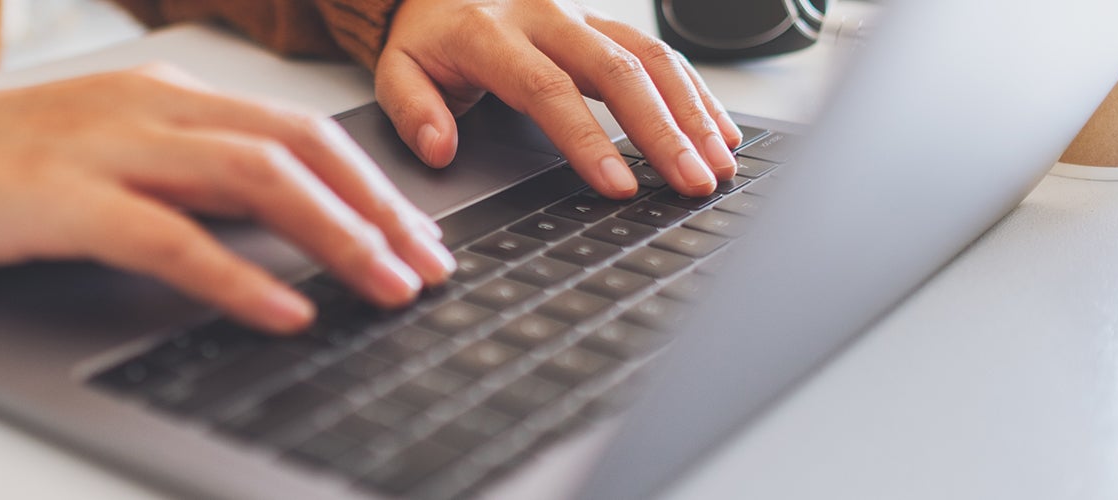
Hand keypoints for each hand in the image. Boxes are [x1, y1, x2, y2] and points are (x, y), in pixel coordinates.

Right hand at [0, 64, 453, 333]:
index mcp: (171, 97)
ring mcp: (108, 149)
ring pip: (254, 181)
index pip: (300, 131)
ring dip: (335, 237)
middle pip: (298, 149)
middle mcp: (153, 110)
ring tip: (388, 287)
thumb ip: (191, 176)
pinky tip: (285, 309)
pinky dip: (238, 275)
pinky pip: (171, 238)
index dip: (372, 183)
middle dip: (378, 209)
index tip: (420, 234)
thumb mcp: (114, 154)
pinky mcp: (61, 199)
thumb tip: (282, 221)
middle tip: (430, 266)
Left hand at [377, 0, 742, 198]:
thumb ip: (413, 110)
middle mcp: (544, 15)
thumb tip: (439, 149)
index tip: (618, 185)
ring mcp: (581, 13)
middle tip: (692, 181)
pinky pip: (658, 50)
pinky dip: (694, 91)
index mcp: (489, 32)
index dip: (587, 139)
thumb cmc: (427, 34)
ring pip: (648, 57)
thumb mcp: (398, 67)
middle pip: (616, 72)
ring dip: (691, 112)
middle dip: (662, 131)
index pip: (547, 89)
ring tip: (718, 164)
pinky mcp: (603, 19)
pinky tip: (719, 129)